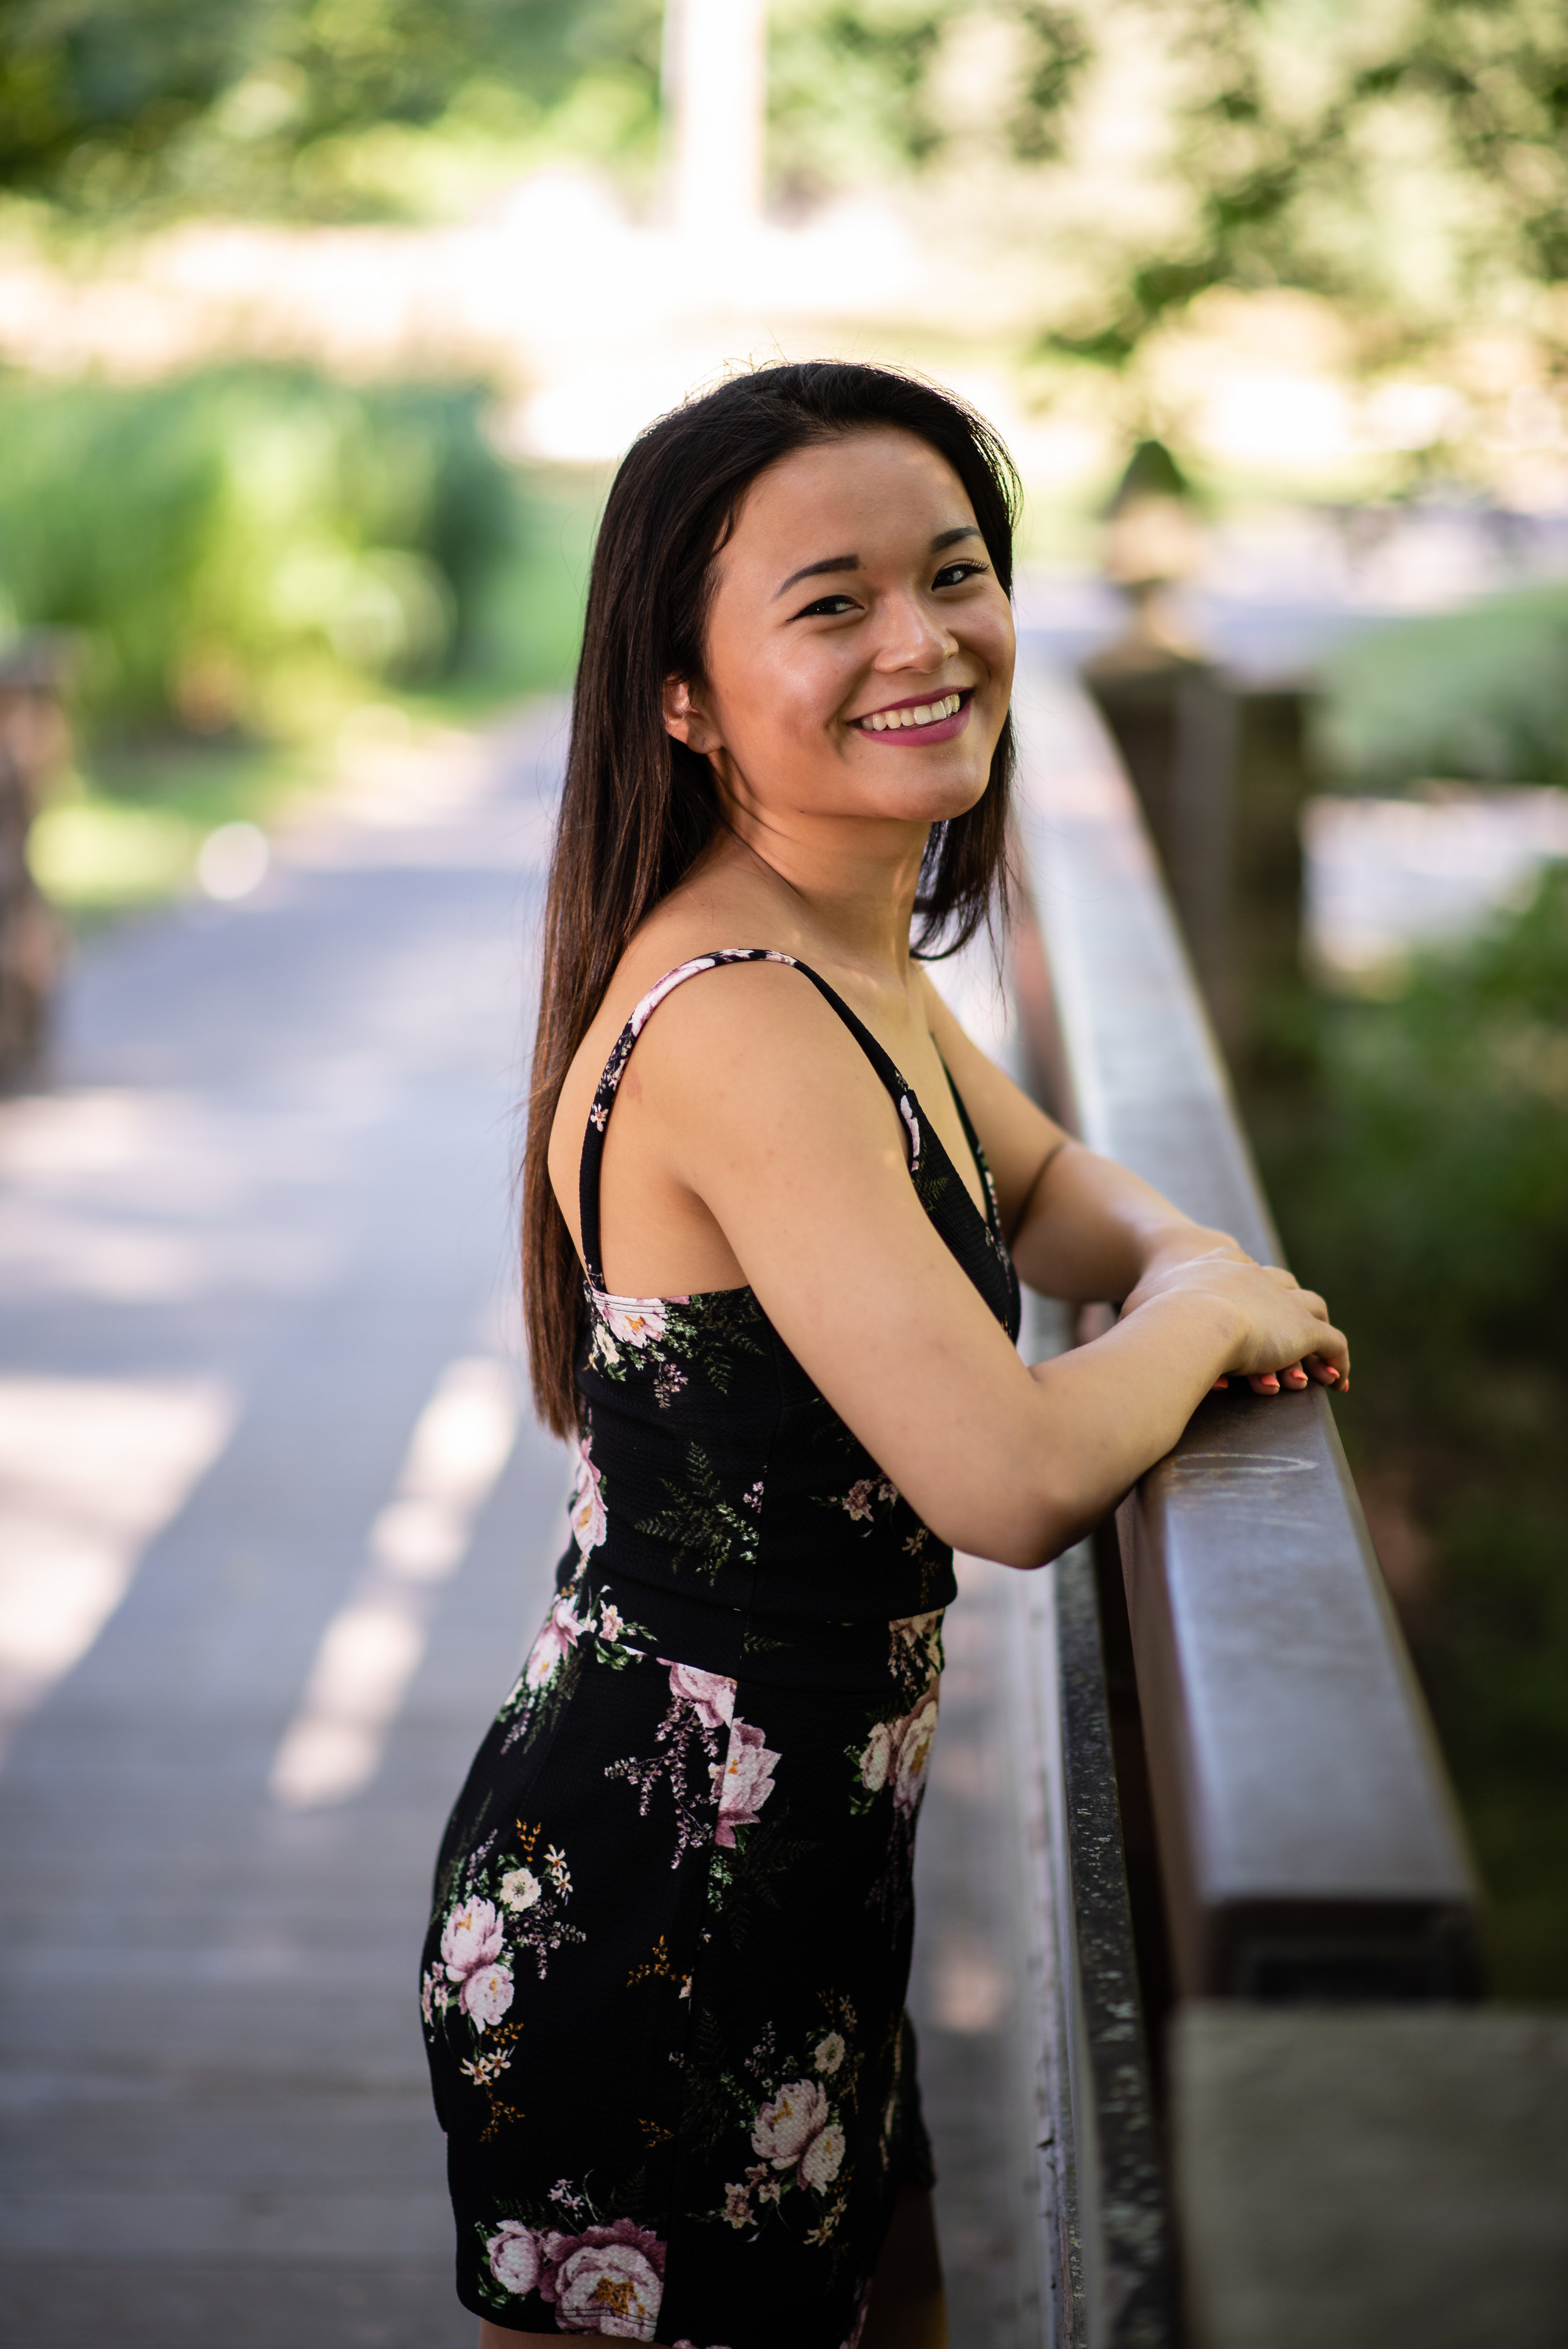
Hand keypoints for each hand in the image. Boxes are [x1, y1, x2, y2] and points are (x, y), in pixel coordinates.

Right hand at [1124, 1243, 1349, 1396]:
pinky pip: (1333, 1342)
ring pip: (1312, 1307)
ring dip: (1315, 1334)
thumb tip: (1109, 1343)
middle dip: (1285, 1310)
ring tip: (1316, 1362)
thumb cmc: (1154, 1318)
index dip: (1247, 1290)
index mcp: (1217, 1266)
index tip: (1247, 1310)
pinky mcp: (1303, 1328)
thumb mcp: (1138, 1308)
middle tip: (1284, 1340)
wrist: (1189, 1320)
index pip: (1242, 1270)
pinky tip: (1337, 1380)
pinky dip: (1337, 1359)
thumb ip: (1134, 1318)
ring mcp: (1282, 1300)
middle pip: (1281, 1285)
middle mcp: (1255, 1276)